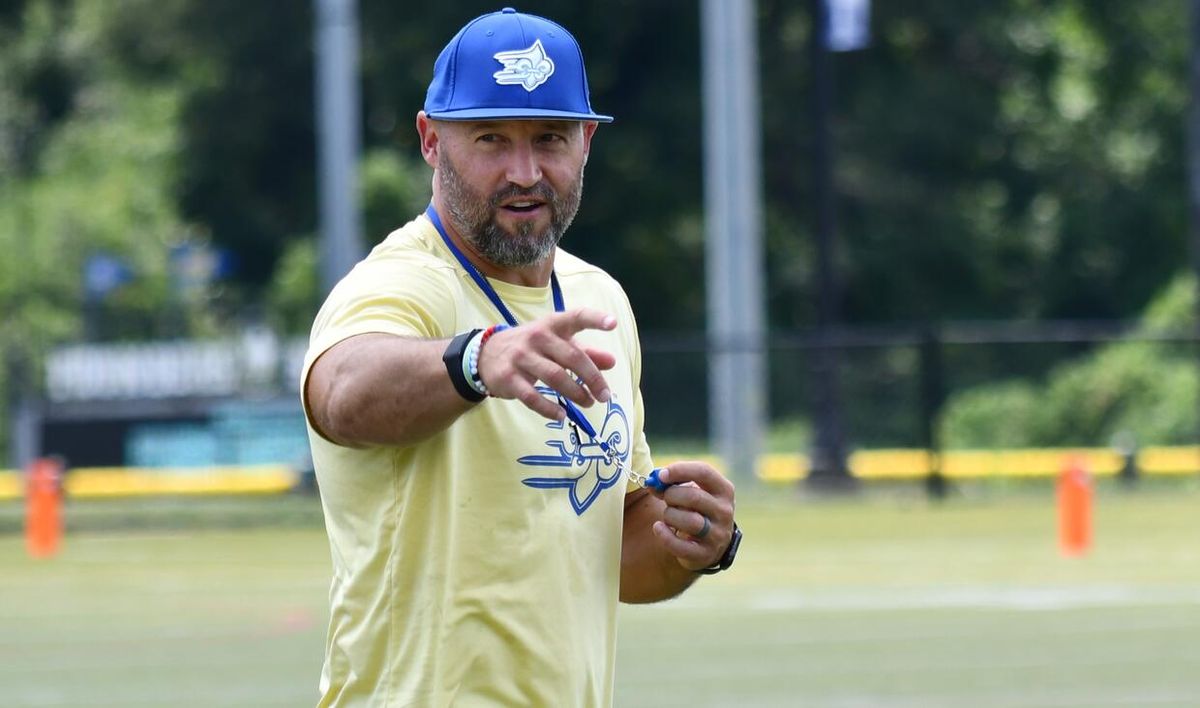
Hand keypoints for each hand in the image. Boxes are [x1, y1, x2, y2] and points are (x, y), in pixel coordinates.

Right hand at [476, 308, 617, 420]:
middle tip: (604, 396)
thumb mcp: (557, 344)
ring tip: (588, 403)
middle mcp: (537, 337)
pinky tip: (561, 415)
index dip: (594, 319)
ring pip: (554, 377)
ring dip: (575, 393)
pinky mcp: (509, 377)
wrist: (486, 354)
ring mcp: (521, 357)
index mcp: (553, 325)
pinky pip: (532, 397)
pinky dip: (548, 408)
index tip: (613, 323)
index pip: (576, 317)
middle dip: (592, 378)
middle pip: (571, 357)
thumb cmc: (532, 347)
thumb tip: (612, 362)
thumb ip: (586, 352)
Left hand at [649, 462, 735, 570]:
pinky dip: (664, 535)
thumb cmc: (695, 510)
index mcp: (724, 490)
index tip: (661, 474)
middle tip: (666, 498)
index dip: (680, 470)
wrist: (708, 544)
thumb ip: (671, 485)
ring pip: (690, 521)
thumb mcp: (690, 492)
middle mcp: (725, 512)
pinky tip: (659, 528)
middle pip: (694, 497)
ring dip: (670, 515)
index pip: (704, 472)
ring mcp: (718, 535)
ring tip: (668, 516)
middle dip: (672, 495)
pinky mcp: (705, 554)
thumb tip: (652, 482)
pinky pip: (680, 546)